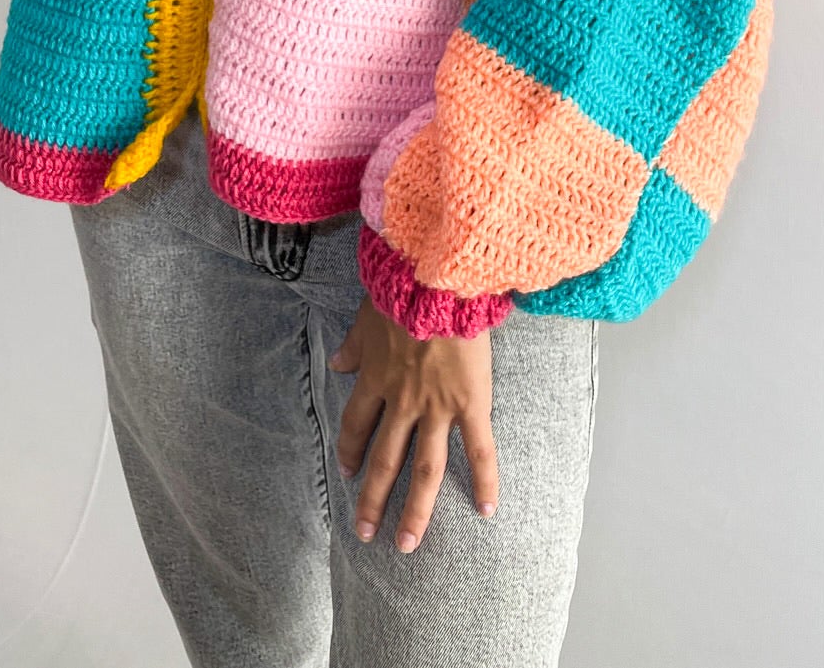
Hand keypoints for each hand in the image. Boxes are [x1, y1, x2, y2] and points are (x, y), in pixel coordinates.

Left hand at [328, 295, 498, 552]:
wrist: (439, 280)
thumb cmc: (403, 289)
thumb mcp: (366, 316)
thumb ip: (353, 346)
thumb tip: (336, 364)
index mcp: (376, 378)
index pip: (357, 425)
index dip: (351, 451)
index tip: (348, 474)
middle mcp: (403, 402)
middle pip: (384, 460)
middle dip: (373, 499)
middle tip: (365, 533)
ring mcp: (438, 407)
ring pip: (425, 469)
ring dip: (416, 510)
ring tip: (408, 543)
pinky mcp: (472, 403)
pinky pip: (479, 450)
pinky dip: (484, 481)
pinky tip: (486, 510)